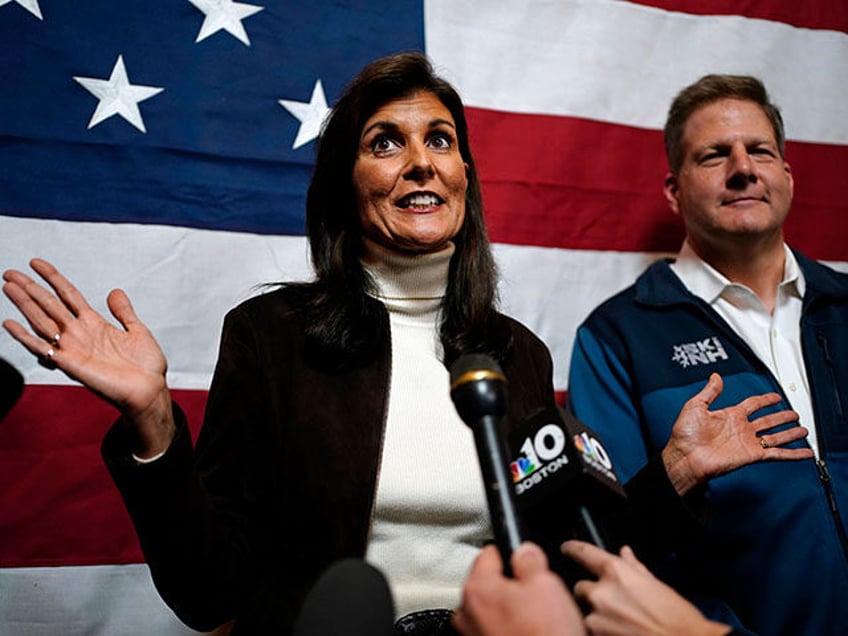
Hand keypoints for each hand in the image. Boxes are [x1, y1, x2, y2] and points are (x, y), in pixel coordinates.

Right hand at [3, 258, 174, 455]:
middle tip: (9, 272)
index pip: (68, 294)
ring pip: (42, 321)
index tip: (36, 263)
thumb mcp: (137, 331)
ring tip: (9, 287)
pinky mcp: (70, 364)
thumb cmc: (146, 367)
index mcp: (95, 324)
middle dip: (30, 288)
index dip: (53, 278)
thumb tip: (115, 292)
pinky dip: (25, 337)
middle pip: (49, 305)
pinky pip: (42, 348)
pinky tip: (10, 323)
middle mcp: (79, 334)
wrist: (149, 391)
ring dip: (24, 304)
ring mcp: (73, 348)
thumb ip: (124, 312)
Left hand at [453, 543, 584, 635]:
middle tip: (537, 596)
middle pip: (489, 583)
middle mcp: (466, 613)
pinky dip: (508, 630)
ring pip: (492, 609)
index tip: (524, 562)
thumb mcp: (546, 585)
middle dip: (511, 586)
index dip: (511, 555)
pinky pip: (494, 631)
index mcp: (478, 588)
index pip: (489, 553)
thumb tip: (524, 550)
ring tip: (535, 620)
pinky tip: (528, 634)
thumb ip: (529, 559)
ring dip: (510, 610)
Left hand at [563, 540, 730, 635]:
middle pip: (580, 587)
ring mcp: (597, 618)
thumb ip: (634, 568)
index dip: (573, 548)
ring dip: (598, 616)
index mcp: (616, 572)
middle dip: (592, 594)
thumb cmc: (677, 618)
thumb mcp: (656, 585)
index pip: (584, 552)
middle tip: (613, 604)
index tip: (567, 548)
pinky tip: (620, 633)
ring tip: (623, 623)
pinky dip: (601, 632)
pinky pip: (590, 630)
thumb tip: (625, 552)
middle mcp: (602, 592)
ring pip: (586, 613)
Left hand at [662, 372, 812, 493]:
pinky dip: (792, 453)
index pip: (752, 405)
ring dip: (790, 433)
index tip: (775, 397)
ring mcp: (747, 443)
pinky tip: (803, 452)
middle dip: (781, 417)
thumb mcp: (695, 406)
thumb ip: (710, 391)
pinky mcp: (752, 455)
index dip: (764, 400)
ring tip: (803, 430)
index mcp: (729, 416)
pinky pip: (777, 453)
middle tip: (794, 414)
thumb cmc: (685, 436)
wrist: (686, 457)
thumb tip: (715, 376)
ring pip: (775, 436)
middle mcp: (741, 429)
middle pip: (768, 421)